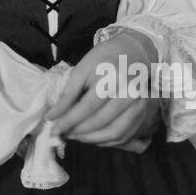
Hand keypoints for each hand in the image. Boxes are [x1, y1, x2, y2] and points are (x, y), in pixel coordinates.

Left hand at [45, 34, 163, 152]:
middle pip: (100, 122)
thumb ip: (68, 93)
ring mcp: (138, 105)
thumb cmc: (103, 59)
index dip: (68, 121)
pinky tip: (91, 137)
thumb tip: (53, 116)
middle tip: (62, 134)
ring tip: (74, 136)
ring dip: (91, 139)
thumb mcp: (82, 69)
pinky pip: (123, 135)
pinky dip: (105, 141)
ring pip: (113, 133)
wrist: (132, 52)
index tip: (53, 129)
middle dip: (77, 132)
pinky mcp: (142, 113)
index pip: (86, 107)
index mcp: (111, 80)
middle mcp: (128, 94)